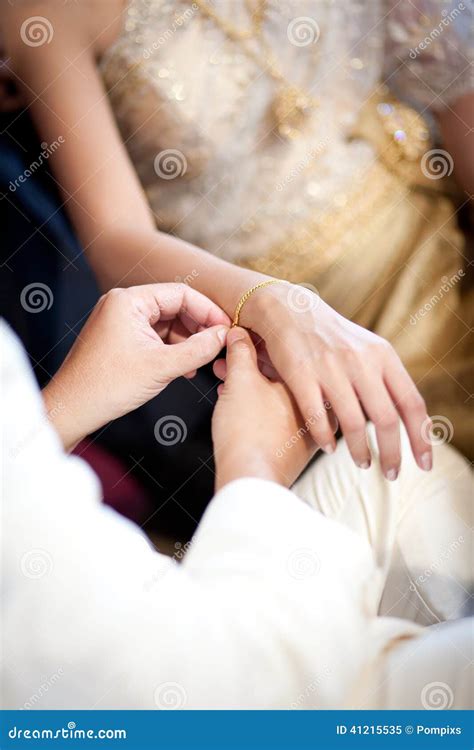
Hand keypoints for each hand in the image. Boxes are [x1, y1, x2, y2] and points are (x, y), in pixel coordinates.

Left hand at [43, 284, 228, 449]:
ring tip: (201, 362)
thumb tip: (224, 336)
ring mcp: (120, 320)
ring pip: (166, 323)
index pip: (181, 293)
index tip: (226, 329)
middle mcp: (123, 304)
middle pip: (174, 306)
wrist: (72, 409)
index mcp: (129, 300)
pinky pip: (154, 336)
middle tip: (218, 346)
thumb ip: (198, 349)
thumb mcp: (161, 367)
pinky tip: (184, 368)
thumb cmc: (107, 386)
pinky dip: (171, 349)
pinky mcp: (119, 337)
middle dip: (197, 327)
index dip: (207, 311)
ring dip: (186, 341)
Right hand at [212, 328, 323, 490]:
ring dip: (249, 387)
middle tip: (226, 360)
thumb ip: (241, 352)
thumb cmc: (250, 432)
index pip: (290, 356)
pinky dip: (254, 409)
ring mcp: (306, 433)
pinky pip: (273, 420)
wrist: (249, 479)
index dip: (259, 343)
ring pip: (276, 399)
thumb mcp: (241, 379)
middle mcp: (317, 411)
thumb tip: (239, 333)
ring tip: (224, 380)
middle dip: (251, 366)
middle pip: (283, 377)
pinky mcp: (292, 451)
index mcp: (314, 387)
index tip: (241, 340)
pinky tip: (233, 404)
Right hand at [239, 282, 431, 479]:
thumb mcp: (367, 349)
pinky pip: (318, 417)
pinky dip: (325, 439)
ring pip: (352, 424)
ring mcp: (330, 368)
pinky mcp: (301, 375)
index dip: (421, 438)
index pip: (412, 403)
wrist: (288, 310)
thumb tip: (408, 421)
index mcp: (383, 355)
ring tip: (363, 463)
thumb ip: (387, 380)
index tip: (425, 464)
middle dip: (393, 453)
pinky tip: (329, 449)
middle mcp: (360, 361)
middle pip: (386, 419)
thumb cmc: (332, 337)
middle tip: (392, 474)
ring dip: (360, 452)